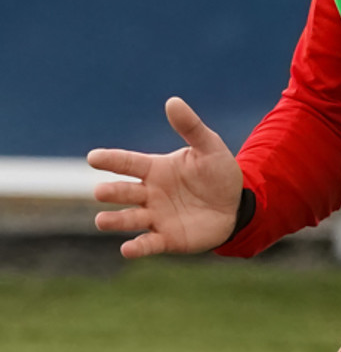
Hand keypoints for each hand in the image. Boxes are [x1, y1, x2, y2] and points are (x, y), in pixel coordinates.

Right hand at [87, 97, 243, 258]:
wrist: (236, 204)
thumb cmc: (218, 172)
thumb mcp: (209, 146)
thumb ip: (190, 127)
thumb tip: (172, 101)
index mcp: (156, 169)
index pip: (128, 163)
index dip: (111, 160)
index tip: (93, 157)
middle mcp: (150, 193)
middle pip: (125, 192)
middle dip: (111, 192)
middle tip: (100, 191)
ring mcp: (156, 217)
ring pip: (130, 219)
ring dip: (116, 220)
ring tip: (101, 220)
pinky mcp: (167, 238)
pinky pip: (148, 244)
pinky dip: (137, 247)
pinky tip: (127, 249)